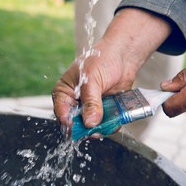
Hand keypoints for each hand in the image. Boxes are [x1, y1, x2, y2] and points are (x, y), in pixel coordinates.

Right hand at [52, 8, 170, 129]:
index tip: (77, 128)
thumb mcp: (92, 79)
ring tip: (106, 125)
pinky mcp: (105, 110)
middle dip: (86, 128)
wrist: (123, 56)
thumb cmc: (102, 59)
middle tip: (94, 130)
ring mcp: (91, 107)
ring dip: (100, 128)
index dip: (68, 122)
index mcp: (65, 92)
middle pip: (76, 123)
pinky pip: (106, 123)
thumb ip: (91, 102)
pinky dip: (111, 125)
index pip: (61, 112)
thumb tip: (90, 122)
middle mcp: (77, 102)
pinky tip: (115, 121)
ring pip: (92, 126)